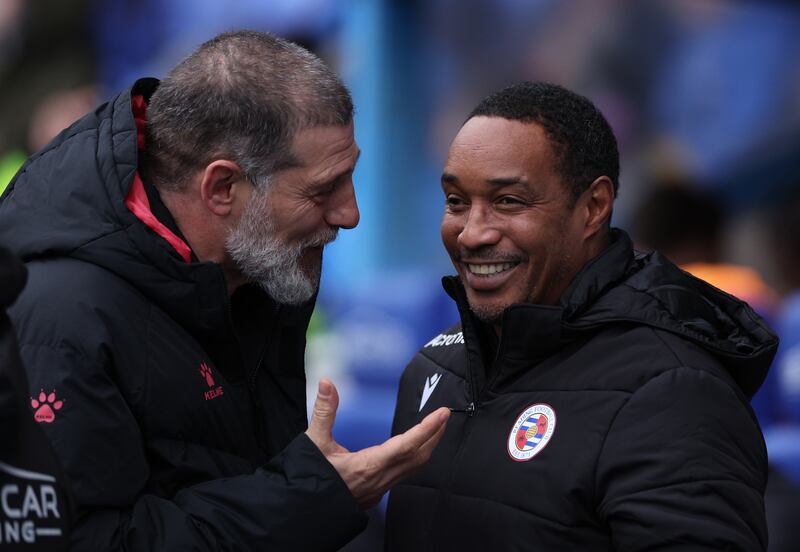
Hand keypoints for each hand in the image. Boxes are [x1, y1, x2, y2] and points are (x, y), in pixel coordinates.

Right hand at [305, 379, 449, 509]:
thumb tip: (327, 384)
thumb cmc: (309, 480)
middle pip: (419, 457)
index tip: (442, 414)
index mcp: (369, 466)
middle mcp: (380, 478)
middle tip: (444, 416)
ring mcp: (380, 487)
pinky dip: (415, 458)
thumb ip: (324, 411)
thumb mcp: (314, 442)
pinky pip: (404, 474)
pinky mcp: (376, 491)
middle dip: (435, 435)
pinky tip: (411, 449)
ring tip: (434, 429)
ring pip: (414, 467)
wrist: (302, 511)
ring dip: (427, 447)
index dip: (428, 429)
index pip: (407, 445)